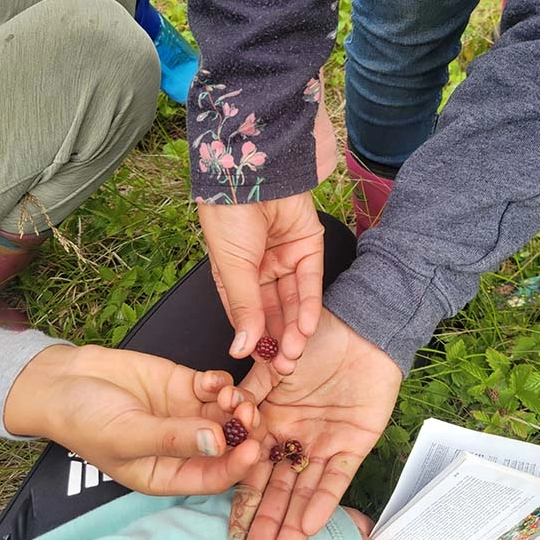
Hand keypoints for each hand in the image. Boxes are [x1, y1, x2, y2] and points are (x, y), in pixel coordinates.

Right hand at [4, 344, 261, 494]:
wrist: (65, 380)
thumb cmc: (85, 420)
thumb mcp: (126, 435)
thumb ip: (171, 438)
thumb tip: (218, 442)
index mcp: (167, 474)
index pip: (210, 477)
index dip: (234, 467)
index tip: (251, 451)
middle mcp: (183, 446)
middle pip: (227, 444)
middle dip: (243, 432)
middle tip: (249, 416)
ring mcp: (187, 414)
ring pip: (226, 414)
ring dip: (235, 406)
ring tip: (232, 397)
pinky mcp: (185, 385)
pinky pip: (214, 387)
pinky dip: (221, 383)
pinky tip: (215, 380)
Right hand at [198, 192, 324, 372]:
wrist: (253, 172)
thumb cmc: (229, 216)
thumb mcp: (232, 268)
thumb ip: (243, 308)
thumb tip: (240, 348)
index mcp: (235, 273)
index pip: (247, 314)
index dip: (254, 339)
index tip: (260, 364)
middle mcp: (260, 268)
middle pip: (273, 311)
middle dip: (279, 339)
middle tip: (285, 367)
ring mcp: (285, 258)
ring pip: (293, 301)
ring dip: (295, 327)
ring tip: (295, 352)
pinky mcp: (308, 247)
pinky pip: (310, 282)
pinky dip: (309, 305)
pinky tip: (306, 327)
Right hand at [232, 309, 402, 539]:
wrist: (360, 329)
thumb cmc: (313, 339)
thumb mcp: (273, 365)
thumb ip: (249, 392)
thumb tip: (221, 413)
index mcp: (271, 423)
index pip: (253, 471)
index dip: (244, 501)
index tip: (231, 534)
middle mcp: (295, 441)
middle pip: (279, 492)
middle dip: (267, 527)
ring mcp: (323, 445)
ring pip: (305, 494)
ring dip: (292, 528)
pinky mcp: (353, 446)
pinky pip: (336, 477)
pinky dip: (324, 500)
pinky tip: (309, 526)